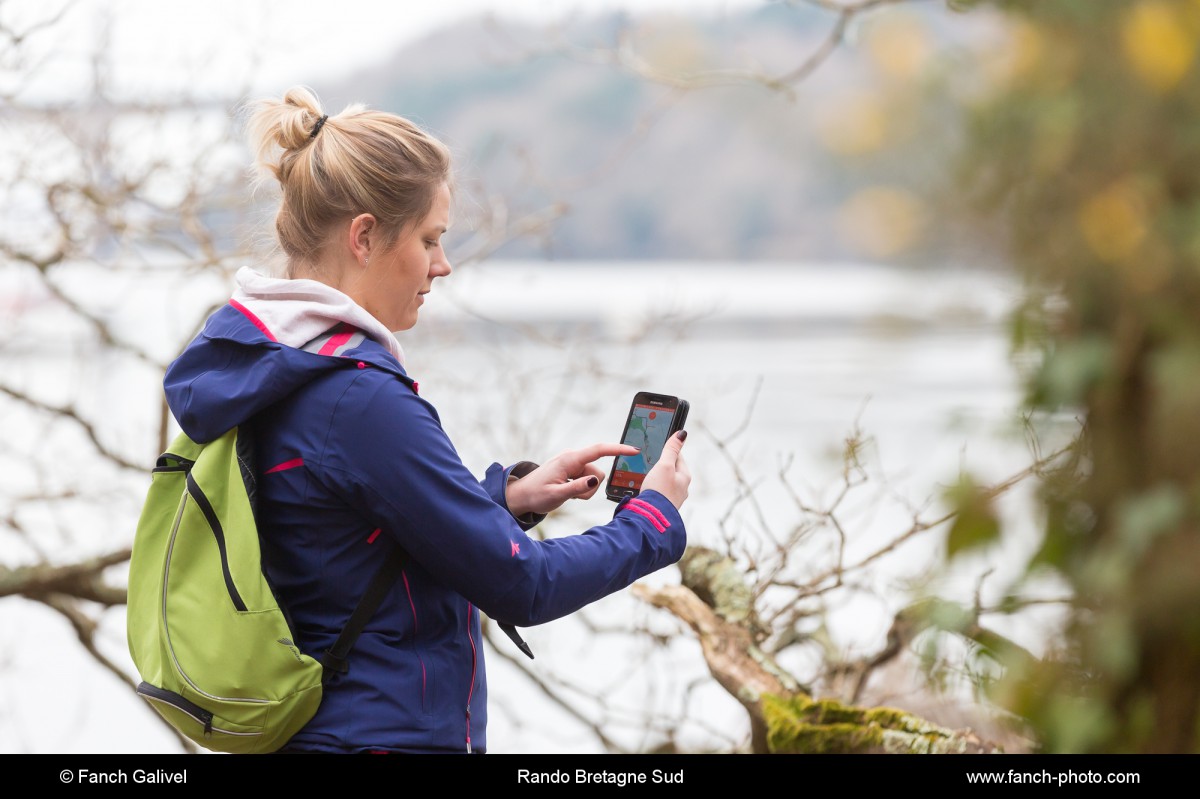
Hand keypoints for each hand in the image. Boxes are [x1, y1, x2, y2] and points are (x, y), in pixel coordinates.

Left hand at [505, 442, 638, 517]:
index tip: (634, 450)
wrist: (522, 496)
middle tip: (572, 496)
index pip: (599, 450)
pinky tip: (567, 491)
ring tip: (567, 494)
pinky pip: (587, 481)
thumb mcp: (556, 495)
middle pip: (598, 472)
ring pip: (593, 479)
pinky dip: (581, 489)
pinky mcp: (573, 470)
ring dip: (585, 490)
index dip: (618, 449)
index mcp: (569, 459)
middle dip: (590, 487)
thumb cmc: (536, 495)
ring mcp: (573, 464)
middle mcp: (573, 458)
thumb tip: (595, 480)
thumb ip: (577, 488)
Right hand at [640, 430, 689, 508]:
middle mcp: (682, 488)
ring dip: (657, 478)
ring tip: (647, 476)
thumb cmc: (659, 491)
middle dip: (662, 465)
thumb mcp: (665, 465)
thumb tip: (682, 433)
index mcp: (685, 476)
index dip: (668, 450)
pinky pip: (659, 492)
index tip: (660, 445)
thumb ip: (671, 449)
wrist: (651, 518)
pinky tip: (646, 489)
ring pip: (665, 482)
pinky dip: (653, 489)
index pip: (678, 457)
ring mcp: (673, 498)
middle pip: (672, 470)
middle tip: (651, 461)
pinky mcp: (663, 506)